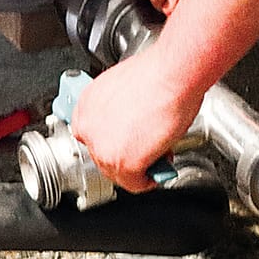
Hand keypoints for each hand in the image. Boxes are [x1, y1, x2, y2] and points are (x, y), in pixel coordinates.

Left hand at [69, 48, 204, 193]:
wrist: (172, 74)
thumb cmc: (158, 74)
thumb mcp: (125, 88)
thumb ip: (118, 111)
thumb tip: (128, 125)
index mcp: (86, 105)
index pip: (91, 135)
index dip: (114, 140)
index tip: (126, 142)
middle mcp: (88, 127)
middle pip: (103, 156)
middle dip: (127, 154)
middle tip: (146, 148)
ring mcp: (104, 148)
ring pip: (117, 172)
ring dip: (138, 167)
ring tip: (156, 154)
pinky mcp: (124, 163)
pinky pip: (135, 184)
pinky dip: (148, 180)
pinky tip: (159, 167)